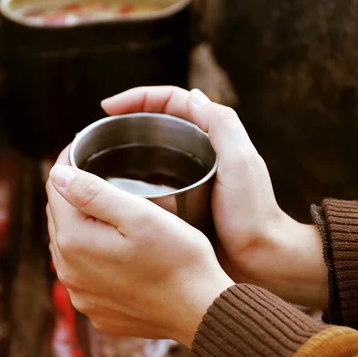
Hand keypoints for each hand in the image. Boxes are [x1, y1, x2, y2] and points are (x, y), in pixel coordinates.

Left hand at [46, 148, 232, 346]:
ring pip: (69, 246)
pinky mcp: (97, 309)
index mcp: (74, 242)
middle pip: (59, 218)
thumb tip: (56, 175)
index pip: (55, 190)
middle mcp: (69, 272)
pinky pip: (83, 273)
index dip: (67, 164)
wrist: (202, 311)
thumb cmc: (178, 258)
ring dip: (80, 225)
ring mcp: (81, 295)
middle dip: (73, 194)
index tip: (81, 148)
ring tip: (107, 209)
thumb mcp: (139, 214)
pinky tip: (115, 249)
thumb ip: (92, 192)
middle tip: (97, 175)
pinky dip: (92, 256)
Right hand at [101, 86, 327, 308]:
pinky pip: (150, 181)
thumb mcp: (241, 162)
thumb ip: (223, 126)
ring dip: (124, 151)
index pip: (170, 101)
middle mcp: (198, 150)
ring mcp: (187, 176)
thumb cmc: (253, 213)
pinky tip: (112, 190)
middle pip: (156, 123)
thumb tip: (192, 96)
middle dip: (125, 121)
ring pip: (150, 153)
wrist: (260, 260)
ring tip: (98, 160)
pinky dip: (130, 179)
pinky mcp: (179, 200)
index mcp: (213, 134)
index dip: (138, 98)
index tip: (108, 108)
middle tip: (97, 133)